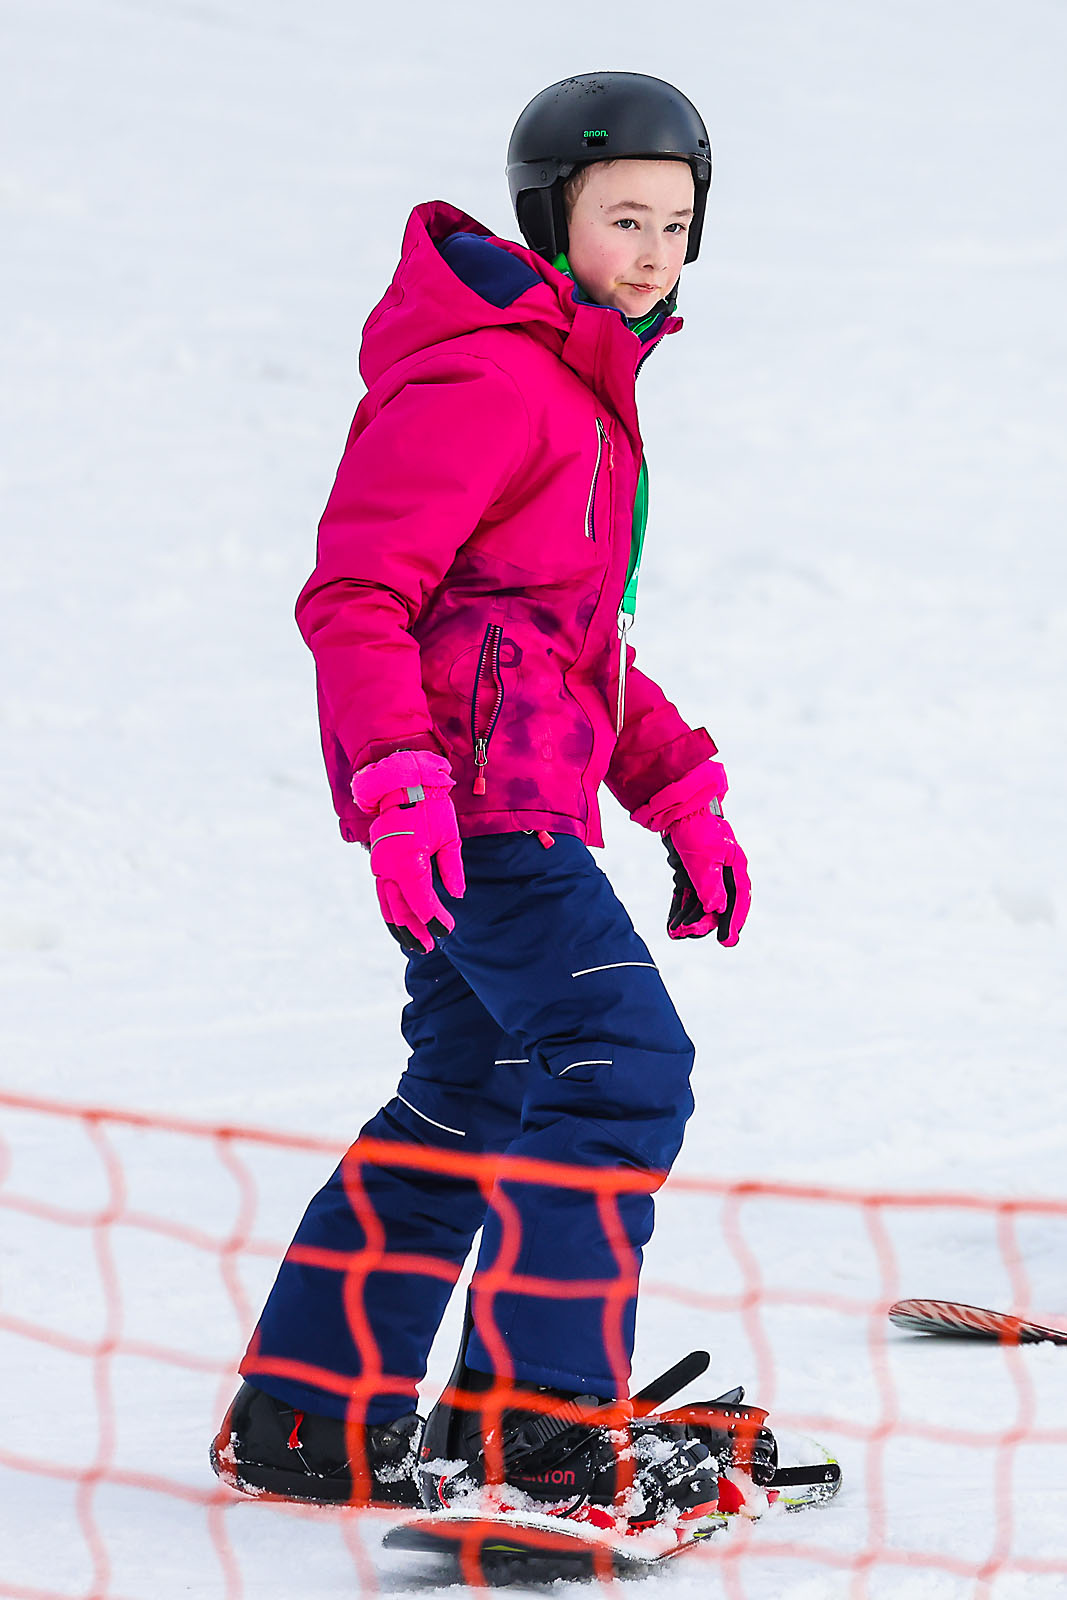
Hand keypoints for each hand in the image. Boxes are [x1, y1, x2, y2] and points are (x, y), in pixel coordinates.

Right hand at [351, 751, 465, 954]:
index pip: (421, 903)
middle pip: (400, 910)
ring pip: (387, 904)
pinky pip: (384, 892)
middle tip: (428, 947)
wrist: (402, 782)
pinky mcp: (380, 861)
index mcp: (409, 863)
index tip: (448, 930)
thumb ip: (452, 868)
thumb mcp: (450, 837)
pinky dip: (392, 909)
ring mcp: (381, 865)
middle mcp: (390, 868)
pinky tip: (403, 921)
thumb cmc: (430, 806)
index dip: (434, 920)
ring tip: (413, 942)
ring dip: (399, 925)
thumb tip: (456, 896)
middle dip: (414, 931)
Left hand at [629, 759, 750, 946]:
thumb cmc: (692, 826)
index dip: (734, 921)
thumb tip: (716, 909)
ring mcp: (706, 871)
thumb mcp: (701, 855)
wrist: (674, 804)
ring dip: (689, 919)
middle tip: (686, 934)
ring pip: (700, 904)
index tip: (727, 942)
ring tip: (675, 932)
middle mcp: (723, 870)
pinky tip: (671, 926)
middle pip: (718, 904)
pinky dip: (679, 910)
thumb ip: (708, 882)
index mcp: (734, 864)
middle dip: (703, 922)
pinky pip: (686, 897)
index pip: (739, 898)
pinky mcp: (688, 872)